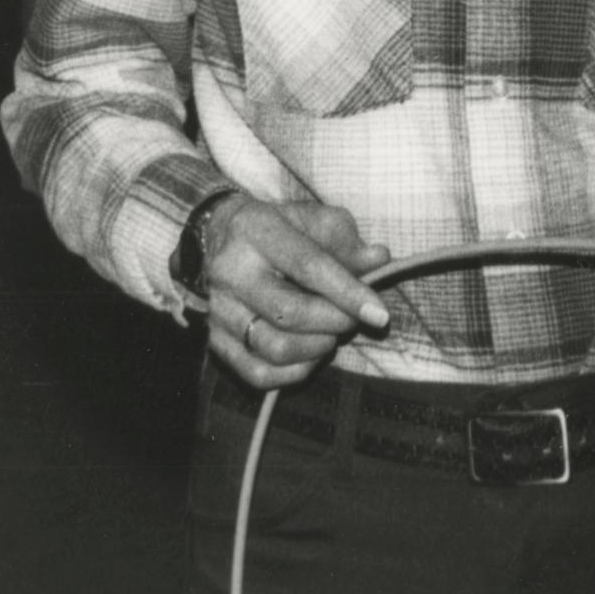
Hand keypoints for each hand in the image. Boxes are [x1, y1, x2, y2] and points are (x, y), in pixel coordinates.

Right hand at [200, 197, 391, 389]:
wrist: (221, 236)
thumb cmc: (281, 229)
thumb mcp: (316, 220)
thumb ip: (348, 241)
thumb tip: (380, 259)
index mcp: (258, 231)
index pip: (309, 266)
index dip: (349, 293)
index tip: (379, 314)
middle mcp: (231, 271)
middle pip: (290, 313)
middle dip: (336, 322)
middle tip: (354, 318)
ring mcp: (218, 309)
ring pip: (273, 347)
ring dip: (317, 348)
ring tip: (332, 332)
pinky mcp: (214, 339)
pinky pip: (257, 373)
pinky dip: (294, 371)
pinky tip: (312, 354)